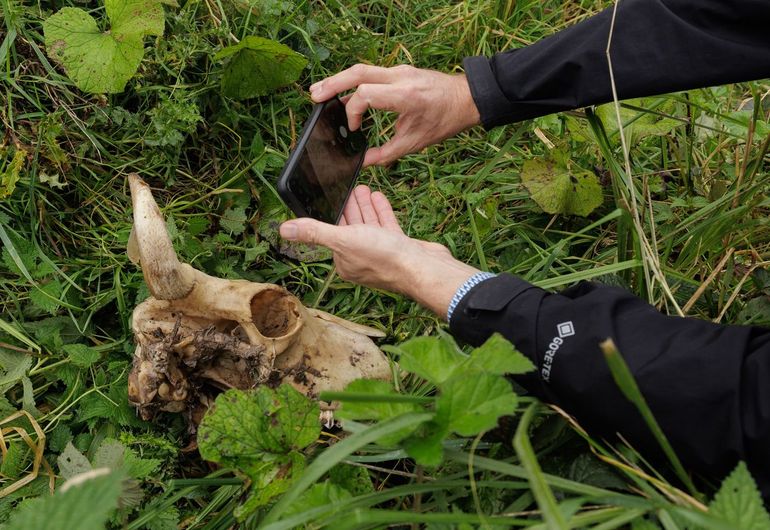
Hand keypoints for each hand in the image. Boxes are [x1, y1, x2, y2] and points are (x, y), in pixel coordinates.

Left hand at [279, 185, 479, 318]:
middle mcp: (362, 259)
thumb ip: (315, 232)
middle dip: (348, 207)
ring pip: (369, 226)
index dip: (331, 213)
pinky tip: (378, 198)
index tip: (330, 195)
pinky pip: (387, 227)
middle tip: (347, 186)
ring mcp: (382, 253)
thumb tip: (284, 230)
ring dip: (364, 207)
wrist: (423, 268)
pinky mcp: (399, 247)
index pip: (333, 233)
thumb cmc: (385, 257)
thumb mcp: (344, 240)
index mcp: (345, 261)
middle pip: (351, 227)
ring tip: (362, 188)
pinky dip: (381, 212)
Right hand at [309, 64, 480, 166]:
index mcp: (405, 95)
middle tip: (314, 95)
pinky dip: (353, 81)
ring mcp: (399, 70)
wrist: (467, 98)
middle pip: (358, 73)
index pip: (366, 94)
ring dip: (339, 79)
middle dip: (333, 84)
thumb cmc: (445, 120)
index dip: (353, 112)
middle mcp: (400, 77)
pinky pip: (371, 72)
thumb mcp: (416, 142)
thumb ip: (387, 153)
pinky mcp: (398, 71)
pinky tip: (343, 92)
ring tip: (319, 91)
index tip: (354, 129)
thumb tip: (363, 163)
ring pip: (362, 69)